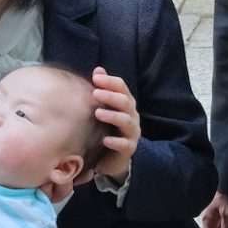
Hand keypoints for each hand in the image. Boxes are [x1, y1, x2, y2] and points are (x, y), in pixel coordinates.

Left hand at [91, 67, 139, 181]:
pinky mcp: (129, 148)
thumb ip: (103, 89)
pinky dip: (115, 141)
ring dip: (112, 116)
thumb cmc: (108, 128)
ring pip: (126, 122)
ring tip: (97, 113)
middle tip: (95, 93)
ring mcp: (132, 132)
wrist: (113, 157)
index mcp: (126, 103)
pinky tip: (105, 140)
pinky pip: (124, 144)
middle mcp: (132, 116)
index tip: (95, 78)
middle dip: (111, 97)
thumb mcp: (106, 108)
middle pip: (125, 103)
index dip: (110, 81)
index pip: (122, 87)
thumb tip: (98, 70)